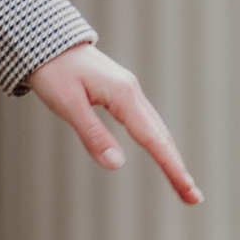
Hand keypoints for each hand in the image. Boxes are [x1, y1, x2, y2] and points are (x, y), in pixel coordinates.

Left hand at [28, 42, 199, 201]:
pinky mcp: (121, 92)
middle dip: (177, 168)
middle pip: (161, 136)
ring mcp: (128, 91)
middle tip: (194, 198)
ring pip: (156, 129)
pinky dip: (158, 141)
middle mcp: (132, 92)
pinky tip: (161, 152)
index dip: (172, 167)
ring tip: (182, 184)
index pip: (153, 139)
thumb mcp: (68, 105)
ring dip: (170, 156)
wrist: (45, 41)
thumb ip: (93, 135)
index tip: (189, 191)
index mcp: (123, 95)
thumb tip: (118, 165)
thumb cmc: (53, 72)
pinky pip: (146, 121)